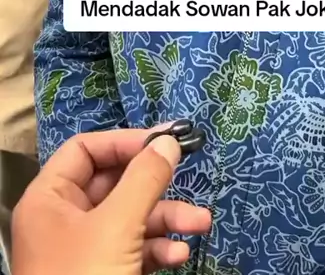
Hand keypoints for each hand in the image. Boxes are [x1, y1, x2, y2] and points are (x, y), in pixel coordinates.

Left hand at [11, 127, 210, 274]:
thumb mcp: (117, 226)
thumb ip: (145, 179)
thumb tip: (168, 141)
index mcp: (49, 199)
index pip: (86, 150)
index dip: (126, 141)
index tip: (166, 139)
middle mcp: (64, 219)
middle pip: (113, 183)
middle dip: (155, 184)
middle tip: (188, 171)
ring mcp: (84, 251)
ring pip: (130, 218)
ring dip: (167, 219)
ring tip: (201, 223)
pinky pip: (133, 249)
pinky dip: (157, 249)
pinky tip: (179, 257)